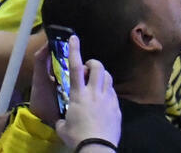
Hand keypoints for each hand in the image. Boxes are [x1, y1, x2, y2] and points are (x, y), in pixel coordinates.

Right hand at [59, 32, 122, 149]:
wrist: (97, 147)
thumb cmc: (77, 137)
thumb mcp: (63, 127)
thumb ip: (63, 118)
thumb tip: (63, 119)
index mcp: (78, 95)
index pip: (75, 68)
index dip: (75, 51)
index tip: (74, 38)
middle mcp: (94, 93)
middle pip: (97, 67)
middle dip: (93, 63)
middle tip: (88, 68)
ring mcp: (108, 98)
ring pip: (108, 77)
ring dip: (101, 76)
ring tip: (96, 83)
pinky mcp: (117, 106)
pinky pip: (113, 92)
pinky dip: (108, 91)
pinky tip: (104, 100)